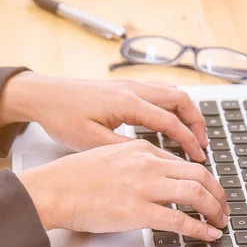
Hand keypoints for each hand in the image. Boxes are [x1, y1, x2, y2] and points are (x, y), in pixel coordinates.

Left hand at [0, 71, 207, 161]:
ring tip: (192, 135)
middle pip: (180, 99)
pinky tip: (170, 122)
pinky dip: (172, 107)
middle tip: (203, 146)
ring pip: (171, 93)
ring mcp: (129, 86)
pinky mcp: (123, 88)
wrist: (43, 94)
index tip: (199, 158)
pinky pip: (158, 93)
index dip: (188, 141)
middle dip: (197, 123)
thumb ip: (123, 149)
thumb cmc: (62, 116)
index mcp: (128, 103)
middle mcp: (133, 90)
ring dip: (186, 113)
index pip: (170, 121)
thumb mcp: (91, 141)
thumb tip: (151, 161)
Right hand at [17, 140, 229, 240]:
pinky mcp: (138, 211)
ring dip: (215, 209)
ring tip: (221, 221)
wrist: (53, 189)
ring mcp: (145, 187)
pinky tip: (209, 234)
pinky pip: (180, 219)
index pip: (183, 162)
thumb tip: (152, 178)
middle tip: (223, 207)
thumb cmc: (73, 177)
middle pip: (200, 173)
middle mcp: (148, 164)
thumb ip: (134, 164)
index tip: (208, 191)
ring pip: (196, 193)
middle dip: (218, 192)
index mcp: (141, 150)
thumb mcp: (109, 156)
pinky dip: (200, 228)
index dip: (202, 179)